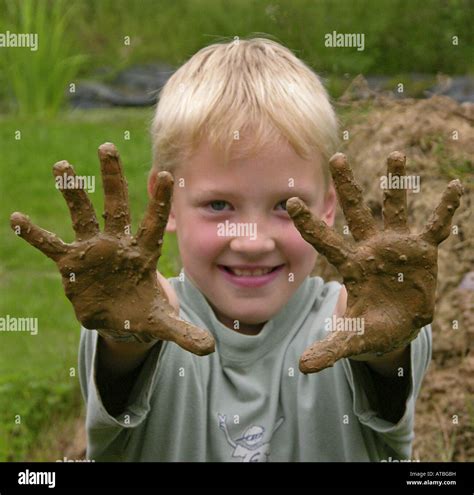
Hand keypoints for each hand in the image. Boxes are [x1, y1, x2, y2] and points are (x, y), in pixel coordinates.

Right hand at [10, 142, 214, 355]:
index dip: (159, 202)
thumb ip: (184, 332)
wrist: (119, 319)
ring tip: (63, 165)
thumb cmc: (143, 313)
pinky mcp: (72, 264)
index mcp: (144, 255)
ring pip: (82, 216)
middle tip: (107, 147)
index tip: (166, 175)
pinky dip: (36, 235)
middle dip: (112, 179)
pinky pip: (52, 245)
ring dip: (73, 193)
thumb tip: (210, 348)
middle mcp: (118, 245)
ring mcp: (93, 252)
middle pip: (116, 207)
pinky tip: (18, 219)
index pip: (154, 224)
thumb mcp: (163, 325)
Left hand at [287, 151, 462, 372]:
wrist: (398, 325)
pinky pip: (435, 227)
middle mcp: (371, 248)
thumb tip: (301, 368)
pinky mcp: (423, 251)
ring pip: (395, 208)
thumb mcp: (352, 340)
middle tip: (338, 158)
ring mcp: (397, 246)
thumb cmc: (371, 328)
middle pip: (357, 213)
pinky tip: (454, 188)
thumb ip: (329, 348)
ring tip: (396, 154)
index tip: (292, 201)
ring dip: (395, 183)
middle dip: (350, 187)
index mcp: (351, 266)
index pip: (325, 241)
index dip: (310, 224)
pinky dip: (444, 211)